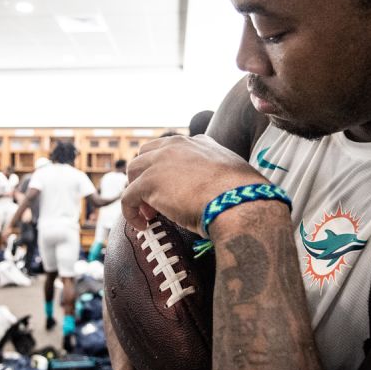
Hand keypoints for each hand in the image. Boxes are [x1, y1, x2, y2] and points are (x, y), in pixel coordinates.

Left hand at [122, 134, 266, 234]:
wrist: (240, 203)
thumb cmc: (243, 196)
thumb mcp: (232, 174)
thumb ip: (219, 174)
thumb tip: (219, 190)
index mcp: (197, 143)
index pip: (169, 149)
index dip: (164, 170)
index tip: (170, 190)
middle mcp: (176, 146)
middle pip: (144, 156)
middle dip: (145, 178)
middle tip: (155, 203)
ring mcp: (160, 162)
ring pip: (133, 174)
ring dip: (137, 194)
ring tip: (150, 216)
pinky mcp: (149, 182)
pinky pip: (128, 197)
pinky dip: (131, 213)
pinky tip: (143, 226)